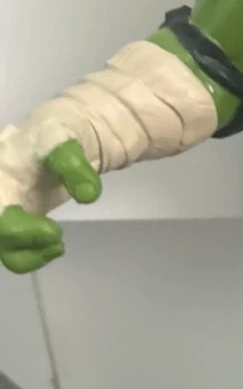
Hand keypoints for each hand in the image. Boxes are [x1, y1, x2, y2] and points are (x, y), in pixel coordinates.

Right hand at [0, 138, 101, 273]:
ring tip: (58, 243)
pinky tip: (55, 242)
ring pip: (3, 247)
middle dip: (24, 246)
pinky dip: (34, 253)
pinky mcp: (16, 218)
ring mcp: (5, 208)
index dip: (20, 231)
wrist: (65, 134)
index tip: (55, 232)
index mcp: (1, 174)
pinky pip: (16, 247)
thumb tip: (87, 195)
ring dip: (30, 255)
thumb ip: (74, 165)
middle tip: (58, 238)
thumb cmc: (59, 133)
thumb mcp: (65, 140)